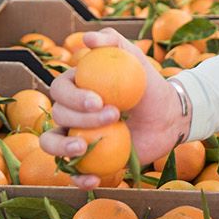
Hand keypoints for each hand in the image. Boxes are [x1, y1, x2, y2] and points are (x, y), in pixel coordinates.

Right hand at [39, 29, 188, 188]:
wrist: (168, 117)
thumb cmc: (149, 84)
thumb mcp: (135, 58)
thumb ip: (113, 42)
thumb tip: (87, 39)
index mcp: (75, 88)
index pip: (59, 90)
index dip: (73, 97)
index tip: (99, 100)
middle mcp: (70, 113)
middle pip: (57, 116)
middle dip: (80, 118)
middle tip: (113, 115)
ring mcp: (76, 137)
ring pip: (51, 144)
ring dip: (61, 147)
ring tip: (82, 149)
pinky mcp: (88, 161)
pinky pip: (72, 173)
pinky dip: (77, 178)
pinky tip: (93, 179)